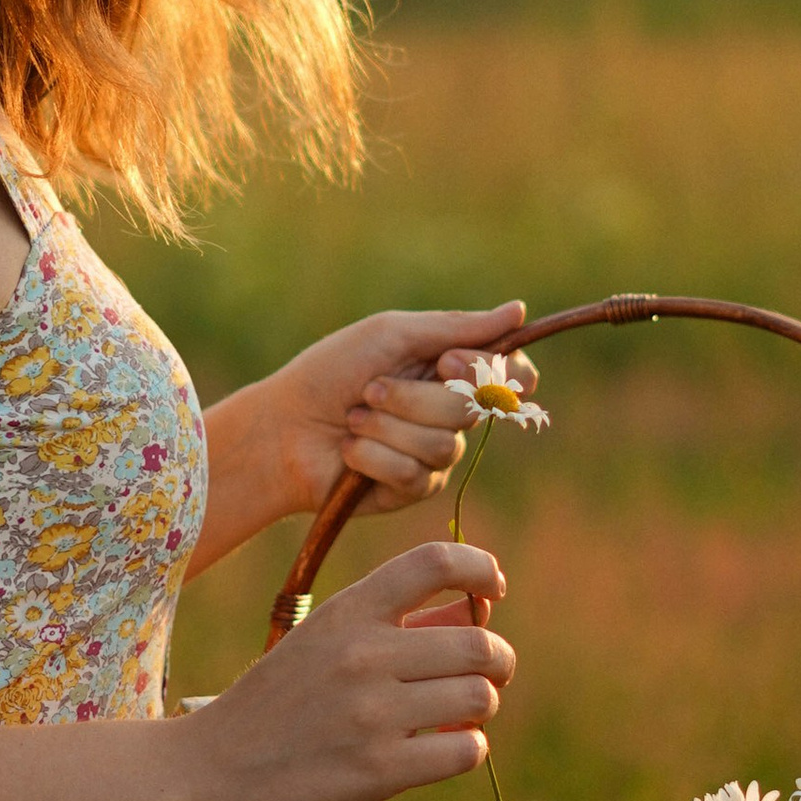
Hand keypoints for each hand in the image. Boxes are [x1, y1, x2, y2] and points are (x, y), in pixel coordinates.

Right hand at [182, 540, 515, 800]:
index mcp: (346, 612)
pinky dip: (467, 749)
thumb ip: (395, 624)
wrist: (210, 772)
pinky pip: (466, 750)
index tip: (492, 590)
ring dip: (482, 708)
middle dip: (497, 661)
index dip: (480, 568)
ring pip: (480, 697)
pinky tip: (443, 751)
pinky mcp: (378, 771)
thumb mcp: (322, 642)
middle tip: (488, 676)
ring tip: (459, 716)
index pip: (434, 562)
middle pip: (479, 642)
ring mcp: (371, 714)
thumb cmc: (277, 704)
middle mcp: (362, 654)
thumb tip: (477, 610)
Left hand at [263, 300, 538, 518]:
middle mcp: (451, 412)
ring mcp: (435, 454)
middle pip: (474, 408)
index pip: (512, 375)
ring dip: (386, 426)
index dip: (499, 374)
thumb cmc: (330, 372)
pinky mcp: (413, 489)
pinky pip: (415, 473)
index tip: (449, 362)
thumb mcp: (390, 335)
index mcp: (450, 369)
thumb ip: (455, 327)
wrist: (281, 427)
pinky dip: (372, 456)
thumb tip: (519, 311)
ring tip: (352, 419)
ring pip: (443, 443)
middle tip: (371, 388)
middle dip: (414, 396)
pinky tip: (348, 451)